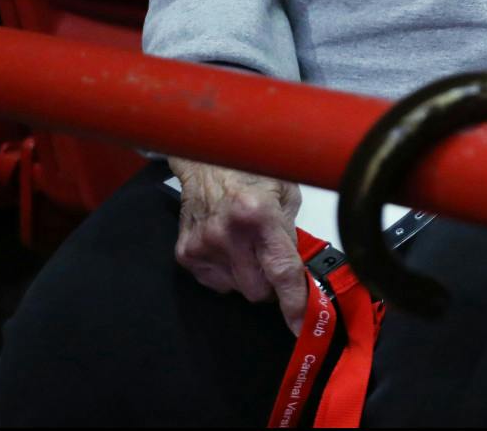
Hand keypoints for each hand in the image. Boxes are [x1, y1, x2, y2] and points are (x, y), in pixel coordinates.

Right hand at [169, 158, 306, 333]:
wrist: (208, 160)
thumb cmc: (254, 173)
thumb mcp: (286, 196)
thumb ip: (291, 235)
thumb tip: (299, 273)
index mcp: (259, 216)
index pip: (281, 272)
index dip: (294, 303)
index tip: (301, 326)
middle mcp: (227, 235)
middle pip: (258, 291)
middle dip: (271, 285)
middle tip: (272, 260)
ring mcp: (202, 246)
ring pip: (236, 290)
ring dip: (247, 277)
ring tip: (247, 245)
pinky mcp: (185, 254)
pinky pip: (215, 284)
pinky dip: (227, 272)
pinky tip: (228, 247)